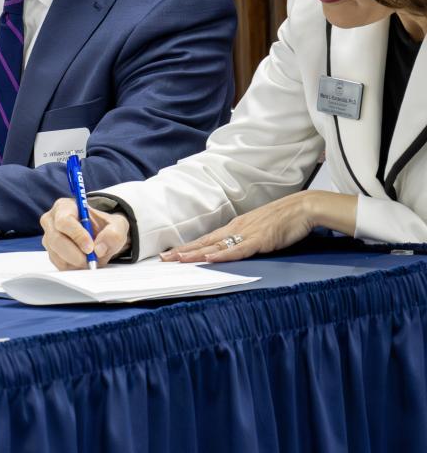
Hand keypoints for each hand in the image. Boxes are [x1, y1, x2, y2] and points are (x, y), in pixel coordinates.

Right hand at [40, 197, 130, 269]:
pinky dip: (73, 267)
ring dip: (75, 262)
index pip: (64, 221)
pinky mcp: (51, 252)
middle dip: (75, 254)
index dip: (77, 235)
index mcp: (64, 206)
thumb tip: (99, 249)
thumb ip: (113, 234)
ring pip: (57, 254)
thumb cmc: (104, 226)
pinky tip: (83, 262)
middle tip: (91, 260)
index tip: (90, 248)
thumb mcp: (117, 225)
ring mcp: (48, 237)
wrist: (99, 235)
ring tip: (90, 259)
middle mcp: (51, 220)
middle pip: (56, 239)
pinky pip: (58, 264)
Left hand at [158, 190, 354, 262]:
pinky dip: (224, 254)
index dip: (188, 247)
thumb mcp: (258, 230)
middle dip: (184, 251)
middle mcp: (236, 229)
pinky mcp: (260, 240)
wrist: (302, 207)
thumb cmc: (283, 219)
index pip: (206, 239)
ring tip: (179, 259)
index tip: (170, 253)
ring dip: (197, 253)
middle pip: (205, 242)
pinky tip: (211, 258)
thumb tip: (231, 250)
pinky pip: (238, 249)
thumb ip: (244, 239)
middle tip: (163, 259)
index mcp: (235, 227)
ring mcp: (247, 233)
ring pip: (216, 246)